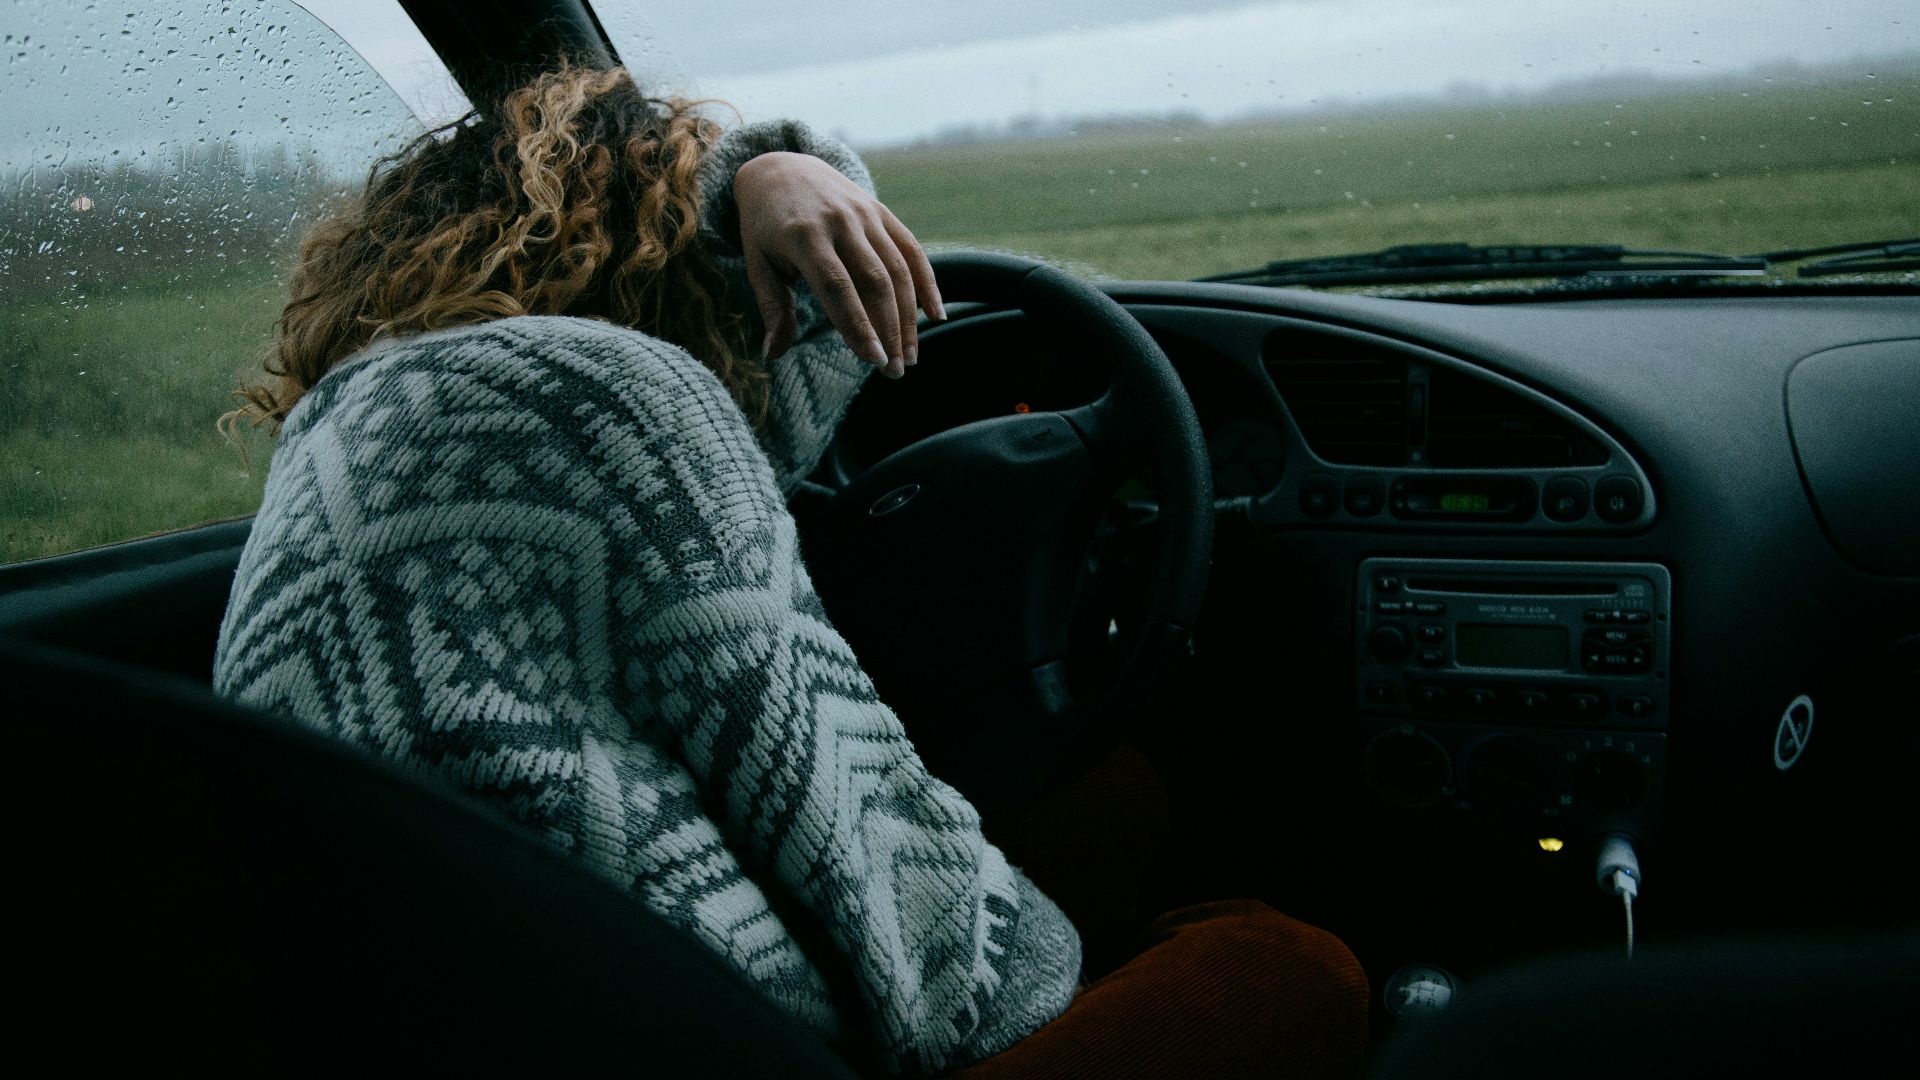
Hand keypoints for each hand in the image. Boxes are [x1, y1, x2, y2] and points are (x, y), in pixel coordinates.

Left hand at [733, 151, 944, 377]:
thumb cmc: (765, 227)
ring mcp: (864, 214)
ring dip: (909, 316)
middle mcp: (838, 222)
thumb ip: (772, 308)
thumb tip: (773, 355)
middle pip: (874, 282)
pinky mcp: (881, 211)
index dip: (858, 325)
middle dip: (889, 330)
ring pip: (897, 269)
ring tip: (911, 356)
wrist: (780, 168)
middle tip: (895, 371)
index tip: (873, 360)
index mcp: (803, 236)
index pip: (837, 288)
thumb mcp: (758, 264)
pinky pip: (911, 249)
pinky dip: (927, 282)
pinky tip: (935, 315)